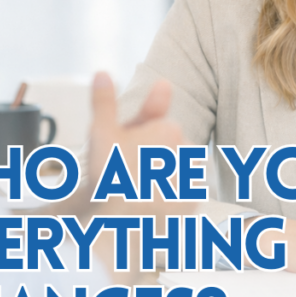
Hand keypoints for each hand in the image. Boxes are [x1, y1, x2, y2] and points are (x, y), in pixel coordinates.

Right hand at [87, 71, 189, 216]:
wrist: (117, 224)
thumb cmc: (107, 176)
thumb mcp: (101, 133)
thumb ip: (104, 101)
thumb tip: (101, 72)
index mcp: (169, 130)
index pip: (161, 128)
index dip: (142, 138)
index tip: (128, 153)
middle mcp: (187, 151)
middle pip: (170, 149)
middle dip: (154, 156)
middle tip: (128, 171)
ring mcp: (192, 177)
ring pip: (177, 170)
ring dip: (163, 177)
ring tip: (138, 191)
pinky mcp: (194, 202)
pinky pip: (184, 194)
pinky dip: (172, 198)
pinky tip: (152, 204)